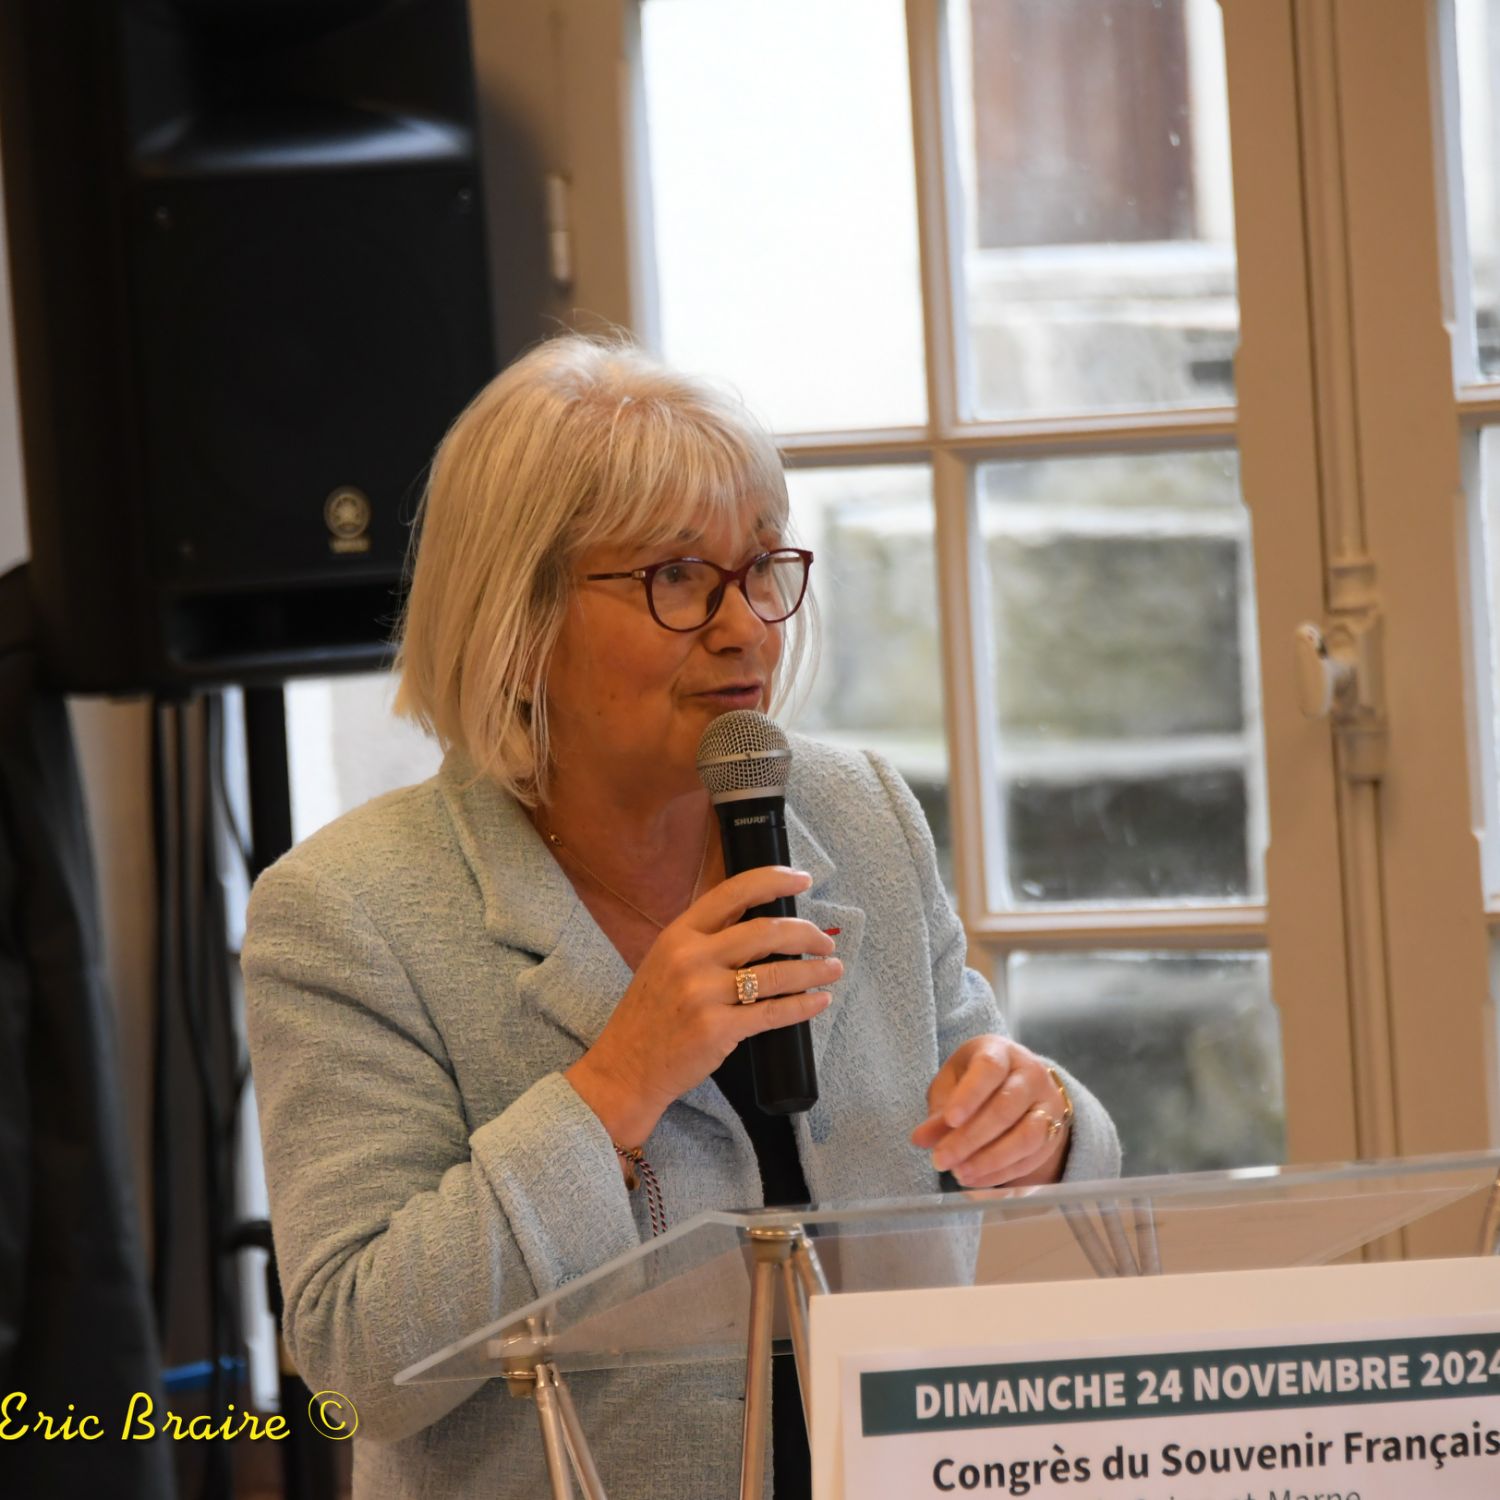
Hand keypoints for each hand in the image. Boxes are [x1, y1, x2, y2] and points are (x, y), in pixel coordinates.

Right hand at [566, 866, 841, 1145]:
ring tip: (833, 969)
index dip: (774, 880)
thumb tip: (759, 921)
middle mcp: (691, 958)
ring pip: (777, 975)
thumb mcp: (665, 960)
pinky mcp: (718, 1030)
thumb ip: (703, 940)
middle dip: (806, 933)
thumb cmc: (651, 1014)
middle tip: (825, 942)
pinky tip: (819, 1001)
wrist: (625, 1067)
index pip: (734, 893)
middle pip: (765, 931)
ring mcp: (703, 995)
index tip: (803, 879)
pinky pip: (773, 1013)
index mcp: (679, 933)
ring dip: (814, 972)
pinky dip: (804, 1006)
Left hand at [910, 1035, 1069, 1187]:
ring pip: (1025, 1136)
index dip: (970, 1095)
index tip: (950, 1119)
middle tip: (941, 1159)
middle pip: (1006, 1108)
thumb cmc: (976, 1080)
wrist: (1019, 1083)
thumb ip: (938, 1109)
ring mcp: (1047, 1104)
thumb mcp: (953, 1082)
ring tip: (959, 1173)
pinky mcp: (1054, 1133)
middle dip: (970, 1138)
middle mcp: (1031, 1074)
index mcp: (1001, 1051)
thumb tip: (921, 1139)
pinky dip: (1002, 1173)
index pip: (989, 1068)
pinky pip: (1031, 1157)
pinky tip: (976, 1180)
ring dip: (990, 1160)